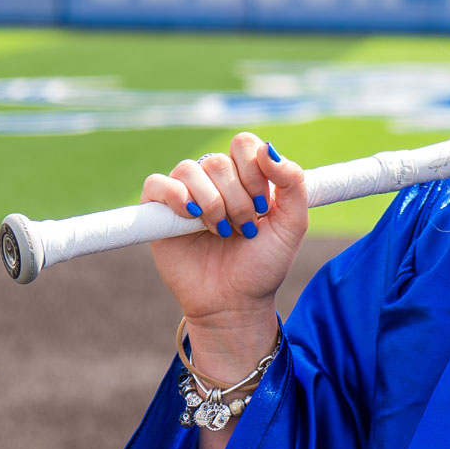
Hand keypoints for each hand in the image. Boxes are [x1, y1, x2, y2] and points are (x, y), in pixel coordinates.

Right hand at [140, 133, 306, 373]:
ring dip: (213, 203)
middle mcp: (214, 182)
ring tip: (222, 232)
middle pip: (219, 161)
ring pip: (190, 169)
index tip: (265, 207)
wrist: (235, 304)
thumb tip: (268, 147)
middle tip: (245, 229)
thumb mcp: (292, 224)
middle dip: (238, 198)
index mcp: (245, 178)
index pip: (244, 144)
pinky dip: (175, 195)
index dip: (255, 171)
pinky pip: (157, 183)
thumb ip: (292, 182)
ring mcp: (185, 195)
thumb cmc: (263, 265)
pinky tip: (191, 216)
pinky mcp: (158, 213)